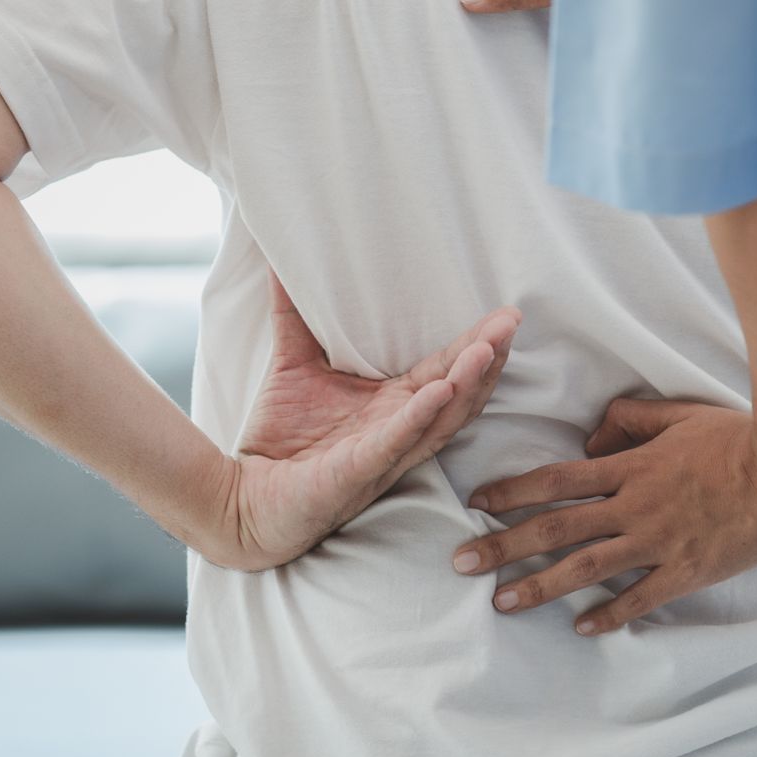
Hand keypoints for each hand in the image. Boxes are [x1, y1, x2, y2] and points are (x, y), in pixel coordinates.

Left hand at [213, 273, 520, 571]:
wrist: (245, 494)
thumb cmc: (279, 436)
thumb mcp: (292, 364)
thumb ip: (293, 316)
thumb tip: (281, 262)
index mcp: (392, 406)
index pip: (445, 371)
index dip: (476, 345)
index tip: (506, 315)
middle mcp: (398, 431)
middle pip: (456, 393)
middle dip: (486, 359)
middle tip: (511, 324)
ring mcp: (382, 455)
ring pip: (438, 422)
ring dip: (465, 386)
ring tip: (487, 351)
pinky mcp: (355, 473)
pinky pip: (393, 444)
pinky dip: (417, 419)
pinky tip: (438, 392)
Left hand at [453, 397, 756, 634]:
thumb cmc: (735, 439)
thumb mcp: (676, 416)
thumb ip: (628, 422)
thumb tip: (592, 439)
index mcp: (627, 469)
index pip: (555, 482)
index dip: (511, 493)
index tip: (476, 505)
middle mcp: (632, 508)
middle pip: (555, 528)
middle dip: (503, 546)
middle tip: (462, 562)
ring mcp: (657, 543)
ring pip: (586, 568)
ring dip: (539, 586)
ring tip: (501, 601)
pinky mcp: (685, 571)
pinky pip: (640, 598)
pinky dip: (609, 614)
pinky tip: (580, 627)